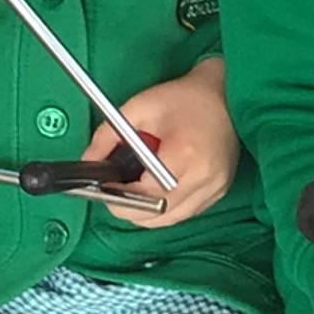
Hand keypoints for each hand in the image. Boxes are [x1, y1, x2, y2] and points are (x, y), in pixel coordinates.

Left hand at [83, 56, 238, 229]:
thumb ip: (107, 135)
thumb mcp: (138, 108)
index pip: (146, 195)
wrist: (225, 93)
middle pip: (158, 214)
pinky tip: (157, 189)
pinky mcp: (221, 192)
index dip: (120, 196)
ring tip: (135, 190)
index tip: (104, 188)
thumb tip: (88, 162)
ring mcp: (216, 188)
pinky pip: (186, 213)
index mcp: (185, 155)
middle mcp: (204, 178)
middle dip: (129, 208)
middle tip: (114, 192)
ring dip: (147, 211)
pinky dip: (167, 208)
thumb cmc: (184, 97)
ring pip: (171, 220)